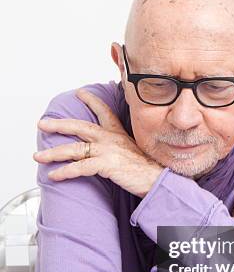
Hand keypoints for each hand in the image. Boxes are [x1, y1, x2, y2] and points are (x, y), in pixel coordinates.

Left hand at [33, 89, 163, 197]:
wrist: (157, 179)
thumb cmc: (147, 169)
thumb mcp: (133, 150)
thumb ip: (120, 146)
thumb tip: (111, 151)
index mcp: (118, 133)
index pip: (103, 111)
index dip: (91, 100)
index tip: (80, 92)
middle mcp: (110, 139)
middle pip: (80, 127)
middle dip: (59, 125)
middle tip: (43, 123)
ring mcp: (107, 151)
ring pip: (74, 149)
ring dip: (53, 153)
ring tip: (38, 156)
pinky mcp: (106, 165)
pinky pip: (80, 168)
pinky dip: (65, 172)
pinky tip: (54, 176)